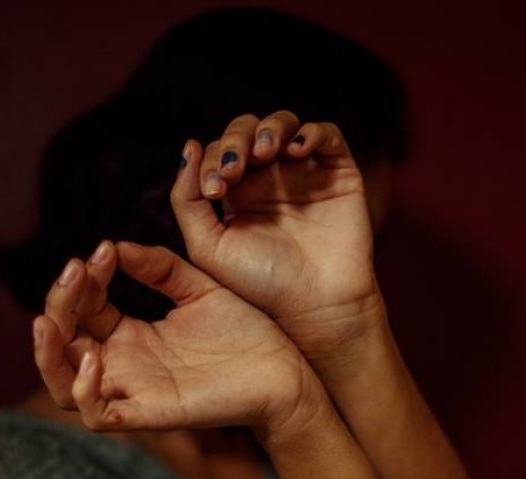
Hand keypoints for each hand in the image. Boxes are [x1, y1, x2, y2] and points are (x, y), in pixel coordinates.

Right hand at [32, 240, 320, 434]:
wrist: (288, 370)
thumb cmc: (248, 333)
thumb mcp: (198, 288)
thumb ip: (159, 268)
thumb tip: (115, 245)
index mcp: (131, 337)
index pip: (82, 310)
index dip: (82, 281)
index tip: (103, 250)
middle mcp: (125, 366)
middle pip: (62, 344)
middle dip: (57, 306)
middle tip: (74, 270)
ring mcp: (134, 392)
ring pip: (62, 386)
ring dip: (47, 354)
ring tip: (51, 320)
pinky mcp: (151, 415)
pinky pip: (97, 415)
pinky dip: (83, 390)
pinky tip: (93, 356)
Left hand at [171, 112, 383, 358]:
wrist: (313, 307)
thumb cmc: (259, 285)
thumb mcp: (207, 246)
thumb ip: (187, 201)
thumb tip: (190, 147)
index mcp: (237, 192)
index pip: (220, 152)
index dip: (213, 159)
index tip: (216, 189)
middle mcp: (270, 178)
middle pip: (248, 130)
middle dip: (237, 140)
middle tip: (237, 167)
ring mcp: (305, 172)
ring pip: (284, 124)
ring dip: (270, 129)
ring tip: (265, 152)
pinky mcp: (339, 173)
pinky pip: (327, 134)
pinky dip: (311, 132)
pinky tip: (297, 149)